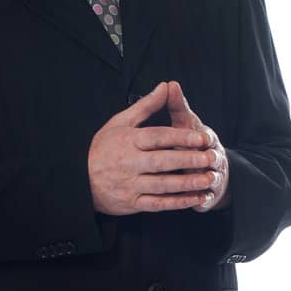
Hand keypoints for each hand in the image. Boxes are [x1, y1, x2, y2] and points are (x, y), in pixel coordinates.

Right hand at [88, 81, 224, 215]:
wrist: (80, 180)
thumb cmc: (103, 148)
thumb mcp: (120, 122)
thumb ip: (146, 106)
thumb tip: (167, 86)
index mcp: (128, 141)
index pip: (158, 138)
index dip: (181, 138)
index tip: (202, 138)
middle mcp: (129, 163)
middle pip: (163, 162)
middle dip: (189, 160)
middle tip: (211, 158)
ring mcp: (130, 185)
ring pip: (163, 185)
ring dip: (188, 183)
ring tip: (209, 179)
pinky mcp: (132, 203)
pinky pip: (158, 204)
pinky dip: (178, 203)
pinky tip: (196, 198)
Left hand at [166, 80, 228, 212]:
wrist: (209, 168)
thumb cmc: (192, 143)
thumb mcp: (186, 123)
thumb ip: (177, 106)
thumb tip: (170, 84)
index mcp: (205, 138)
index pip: (203, 134)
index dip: (200, 134)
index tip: (197, 133)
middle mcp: (212, 157)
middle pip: (211, 156)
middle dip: (208, 155)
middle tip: (204, 156)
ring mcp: (212, 177)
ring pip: (211, 177)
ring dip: (209, 178)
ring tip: (206, 179)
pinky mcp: (208, 195)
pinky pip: (206, 197)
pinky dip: (204, 199)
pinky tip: (200, 201)